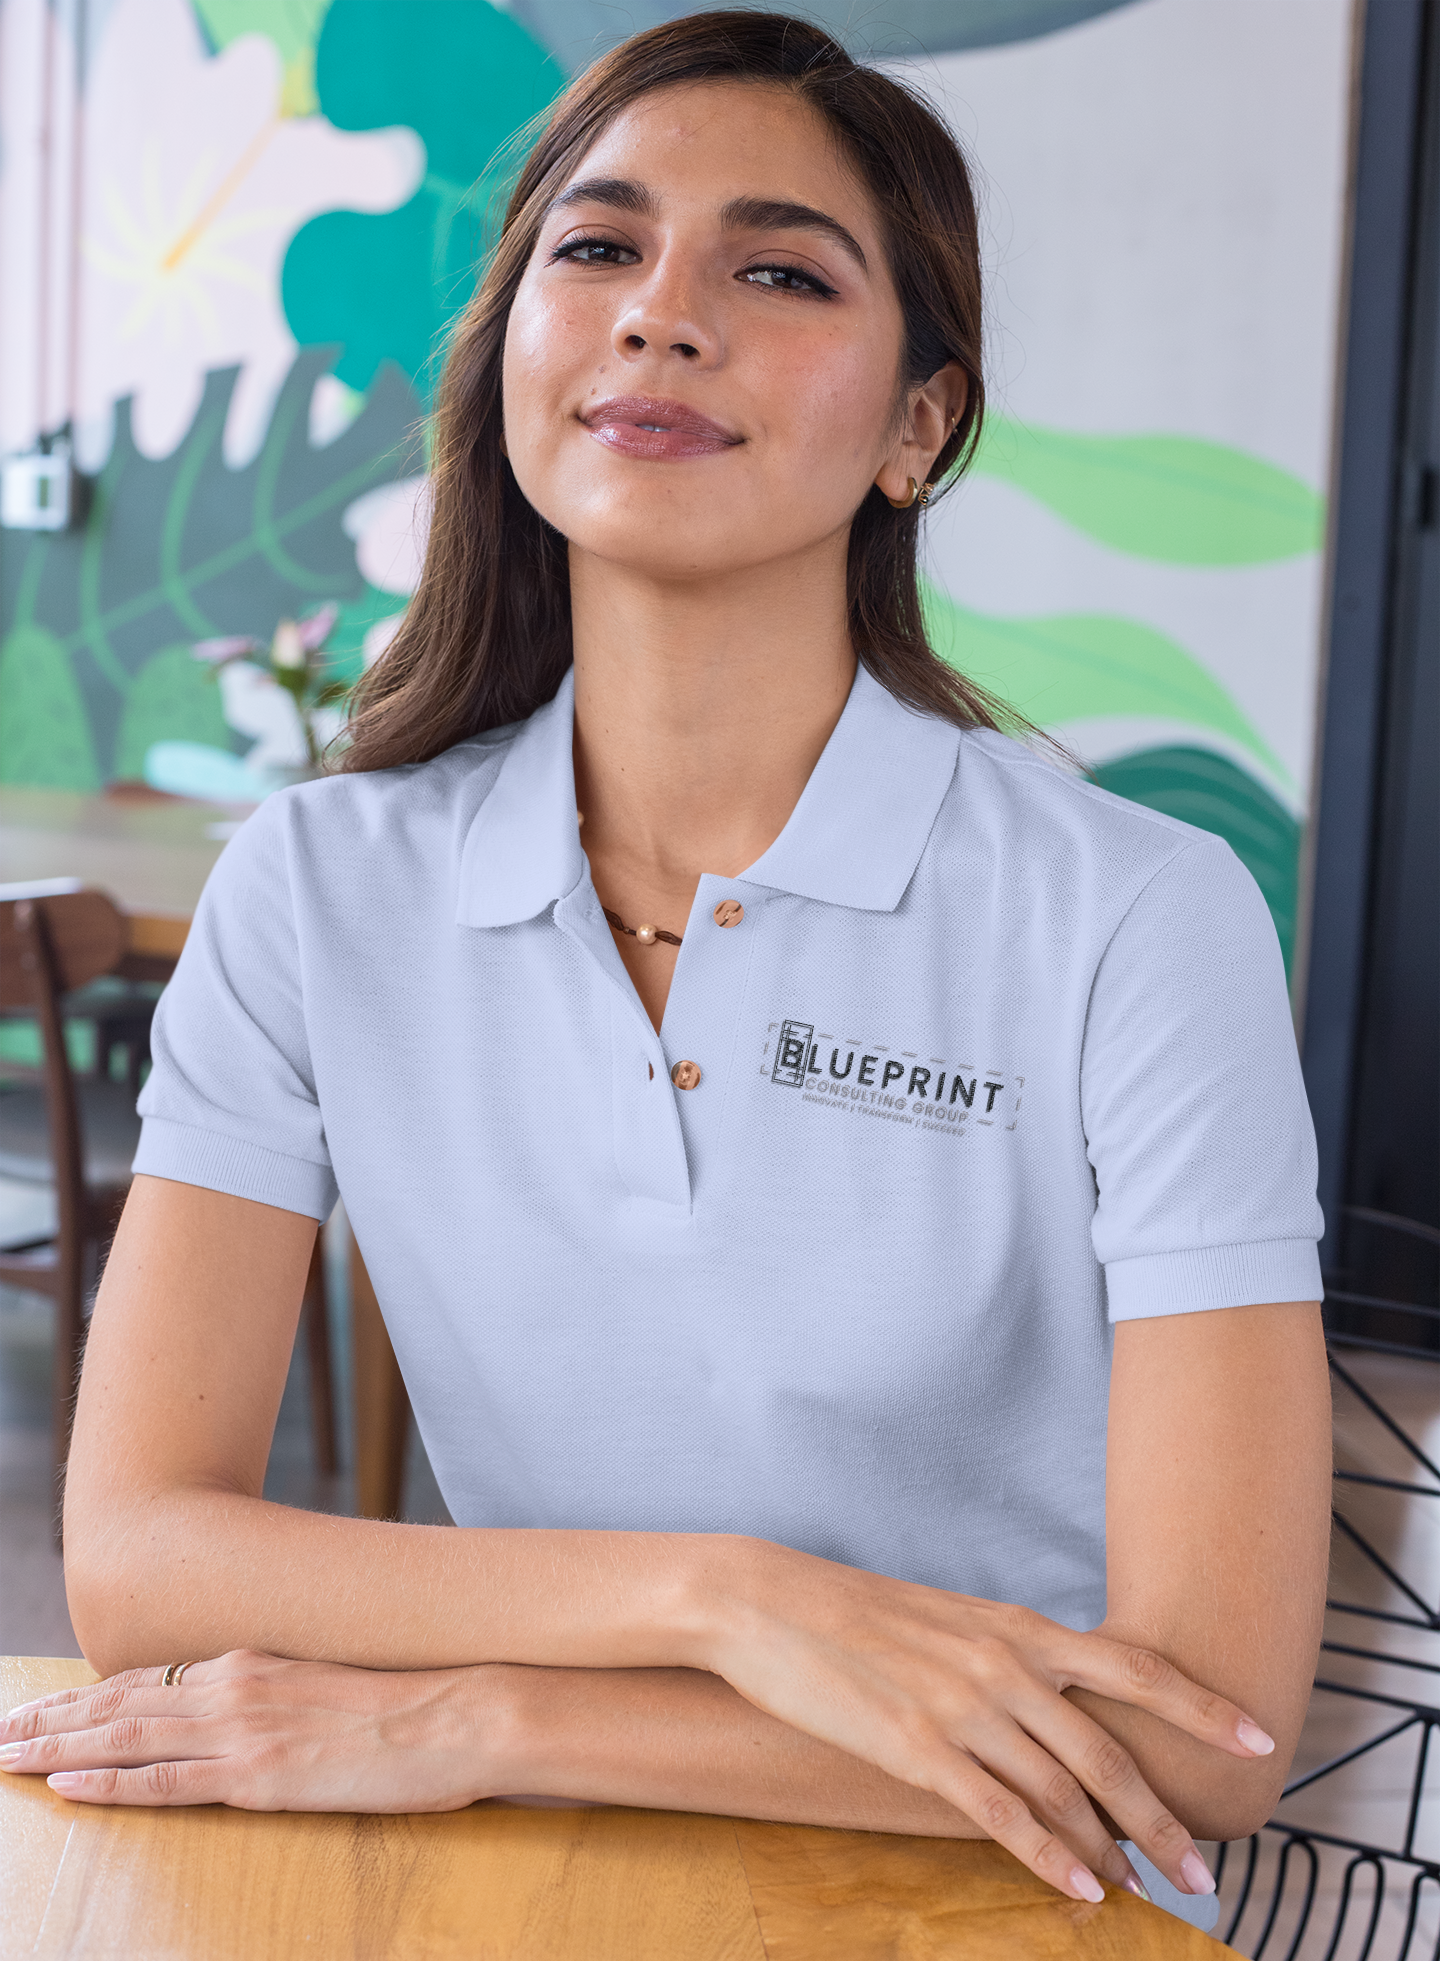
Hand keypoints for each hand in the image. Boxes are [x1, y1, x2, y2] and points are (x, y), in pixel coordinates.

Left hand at [0, 1651, 517, 1810]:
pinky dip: (109, 1784)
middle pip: (120, 1702)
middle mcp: (234, 1685)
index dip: (88, 1696)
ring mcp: (242, 1728)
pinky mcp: (257, 1774)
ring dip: (59, 1747)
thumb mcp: (331, 1683)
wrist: (457, 1712)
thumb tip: (249, 1708)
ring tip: (10, 1756)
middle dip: (53, 1717)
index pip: (149, 1679)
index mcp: (253, 1662)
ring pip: (126, 1736)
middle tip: (1, 1730)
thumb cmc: (409, 1702)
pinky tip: (69, 1786)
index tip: (45, 1707)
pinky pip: (164, 1782)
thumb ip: (278, 1693)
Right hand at [702, 1542, 1273, 1902]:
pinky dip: (1050, 1857)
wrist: (769, 1601)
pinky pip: (1001, 1814)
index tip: (1260, 1740)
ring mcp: (962, 1707)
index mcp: (1017, 1627)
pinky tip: (1083, 1890)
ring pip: (1065, 1792)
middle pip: (1112, 1751)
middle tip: (1207, 1870)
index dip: (1203, 1706)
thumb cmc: (857, 1612)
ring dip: (1116, 1850)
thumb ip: (1008, 1657)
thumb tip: (1055, 1702)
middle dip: (1168, 1818)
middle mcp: (1004, 1665)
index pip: (1135, 1665)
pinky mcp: (916, 1747)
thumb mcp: (950, 1620)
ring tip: (1151, 1892)